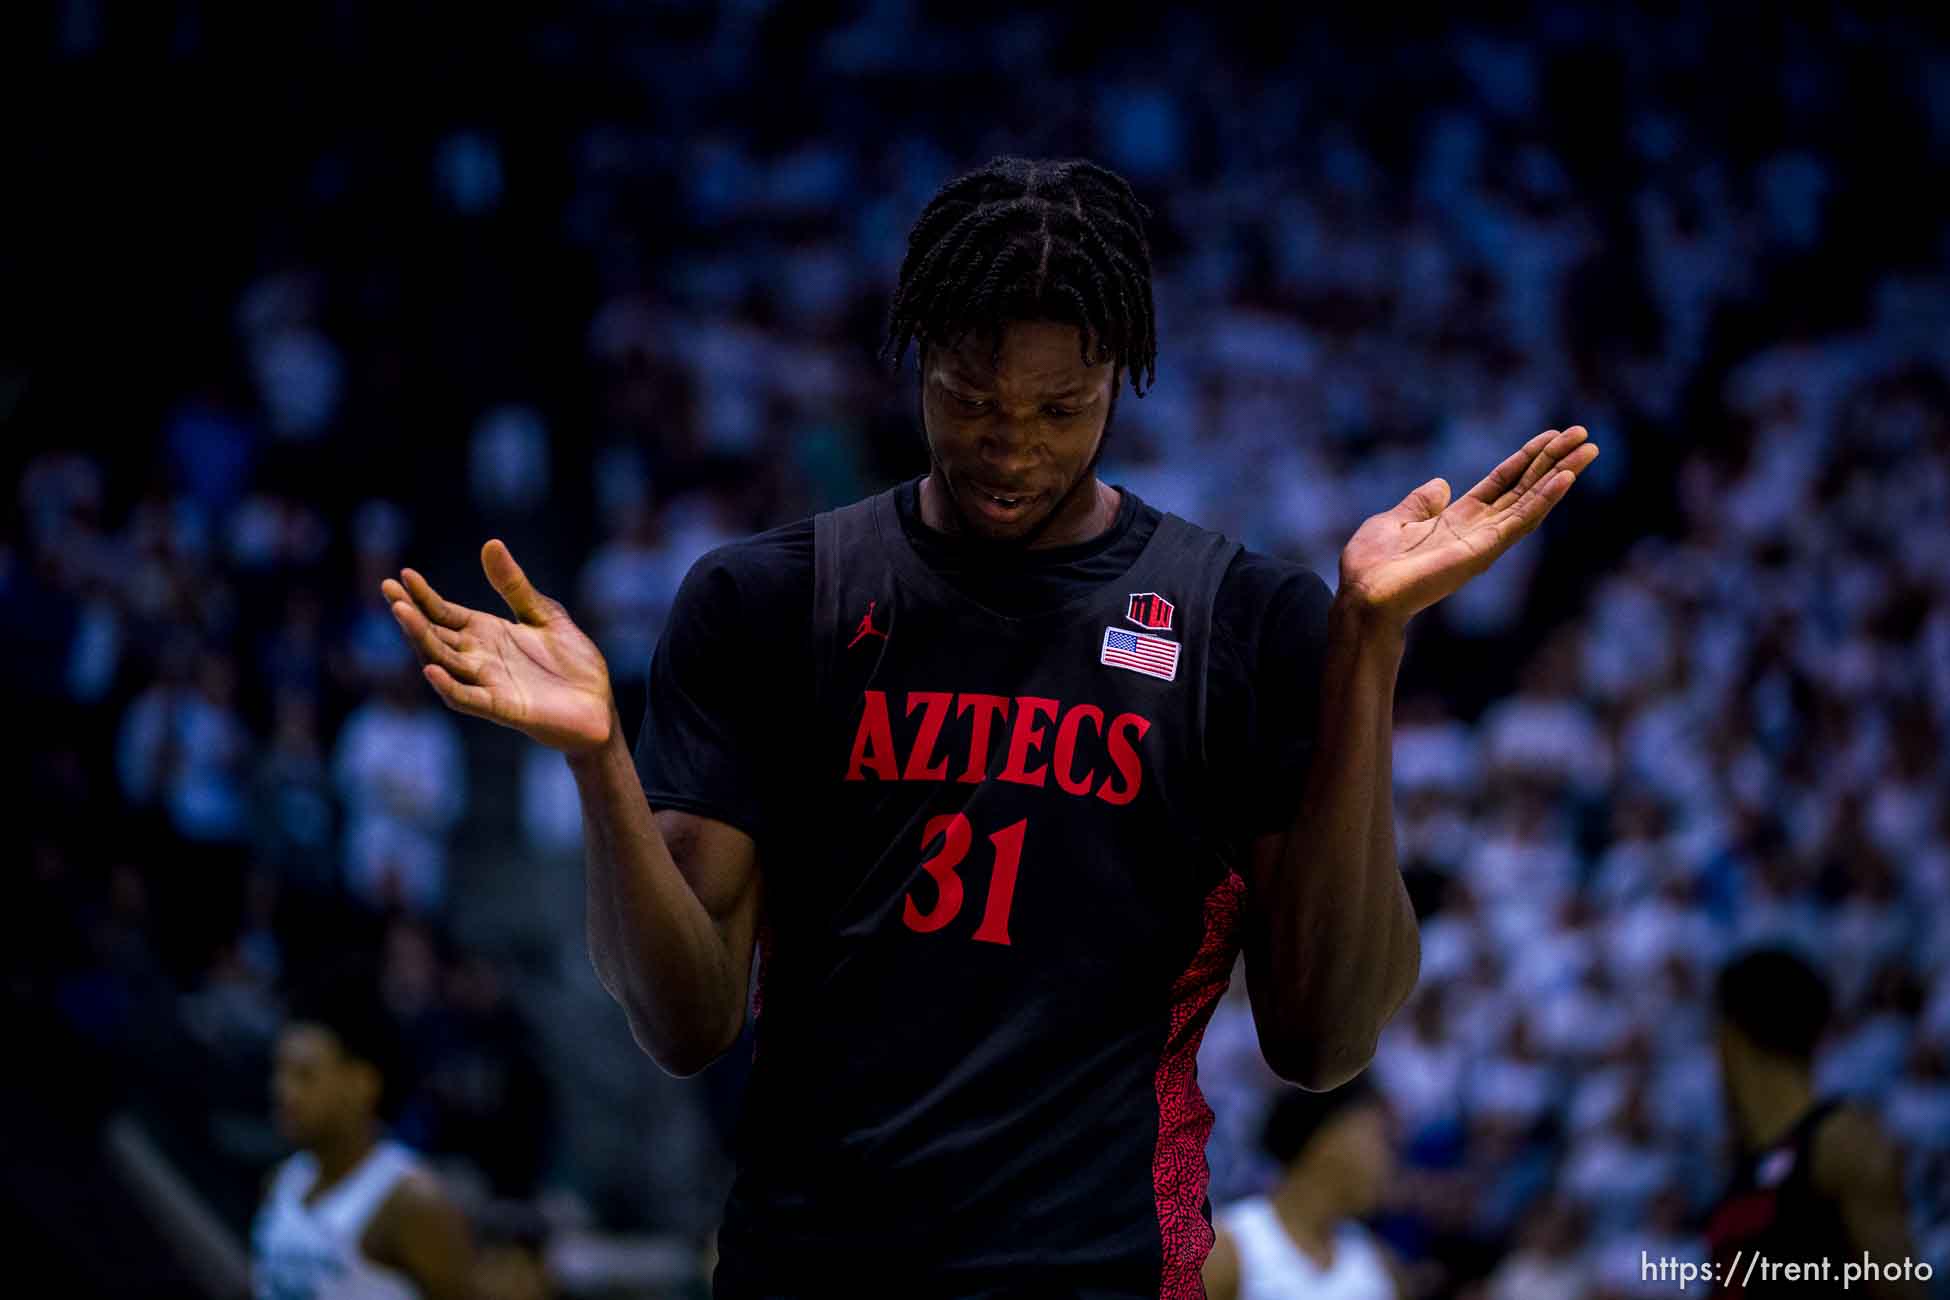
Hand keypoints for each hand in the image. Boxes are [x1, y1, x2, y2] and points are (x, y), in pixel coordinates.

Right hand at [381, 539, 615, 755]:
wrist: (600, 705)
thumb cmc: (573, 663)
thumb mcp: (544, 614)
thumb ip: (514, 586)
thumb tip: (490, 544)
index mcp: (487, 634)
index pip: (444, 614)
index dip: (423, 597)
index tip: (402, 576)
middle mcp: (480, 659)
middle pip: (435, 636)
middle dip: (411, 615)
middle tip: (389, 591)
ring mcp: (488, 684)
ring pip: (443, 663)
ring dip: (422, 641)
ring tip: (402, 614)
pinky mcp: (503, 708)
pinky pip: (468, 699)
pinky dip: (449, 686)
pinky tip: (432, 669)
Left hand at [1339, 426, 1598, 630]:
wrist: (1363, 595)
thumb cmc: (1372, 565)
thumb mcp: (1395, 520)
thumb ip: (1420, 503)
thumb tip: (1441, 484)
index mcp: (1457, 520)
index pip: (1501, 483)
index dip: (1525, 459)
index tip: (1551, 436)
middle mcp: (1478, 530)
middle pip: (1523, 488)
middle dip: (1553, 460)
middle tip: (1583, 435)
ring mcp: (1484, 542)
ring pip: (1530, 501)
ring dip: (1560, 474)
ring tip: (1587, 449)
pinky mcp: (1484, 552)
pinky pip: (1520, 520)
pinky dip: (1544, 499)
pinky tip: (1565, 477)